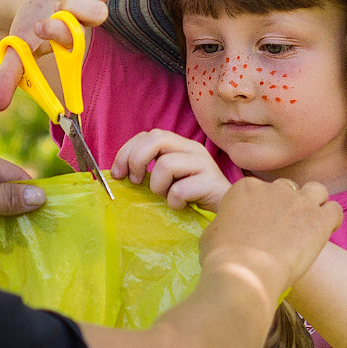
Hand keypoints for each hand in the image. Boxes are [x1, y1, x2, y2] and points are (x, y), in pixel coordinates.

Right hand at [0, 0, 111, 111]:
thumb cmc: (27, 28)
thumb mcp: (16, 51)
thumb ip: (9, 77)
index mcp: (72, 39)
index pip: (77, 38)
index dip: (58, 30)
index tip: (38, 25)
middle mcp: (86, 17)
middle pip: (100, 14)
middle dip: (74, 8)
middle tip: (56, 4)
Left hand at [111, 129, 230, 211]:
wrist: (228, 212)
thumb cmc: (195, 198)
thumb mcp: (170, 179)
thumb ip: (151, 170)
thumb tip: (120, 172)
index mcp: (181, 145)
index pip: (149, 134)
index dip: (127, 151)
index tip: (118, 173)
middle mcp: (193, 149)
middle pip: (156, 138)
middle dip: (137, 160)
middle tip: (136, 181)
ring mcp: (204, 163)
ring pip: (166, 164)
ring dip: (158, 186)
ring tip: (168, 196)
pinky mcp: (211, 182)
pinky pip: (180, 189)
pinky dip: (174, 201)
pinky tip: (182, 206)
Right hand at [200, 177, 342, 293]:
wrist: (243, 274)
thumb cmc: (221, 258)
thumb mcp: (212, 232)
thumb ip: (226, 221)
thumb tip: (229, 227)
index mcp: (245, 187)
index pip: (260, 189)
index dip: (263, 207)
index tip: (262, 225)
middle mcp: (272, 188)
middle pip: (288, 188)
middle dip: (288, 204)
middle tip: (285, 229)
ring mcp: (298, 201)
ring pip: (316, 190)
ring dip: (315, 203)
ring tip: (310, 224)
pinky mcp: (318, 220)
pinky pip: (335, 210)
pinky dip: (331, 220)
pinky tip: (324, 233)